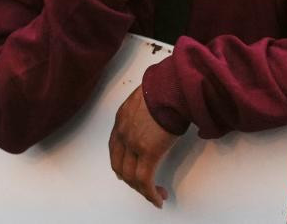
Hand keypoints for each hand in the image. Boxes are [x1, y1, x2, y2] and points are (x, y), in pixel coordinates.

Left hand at [109, 85, 178, 207]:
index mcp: (122, 118)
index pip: (114, 148)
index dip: (120, 163)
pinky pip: (145, 180)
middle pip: (119, 165)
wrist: (172, 87)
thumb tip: (157, 116)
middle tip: (143, 187)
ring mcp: (133, 143)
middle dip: (130, 180)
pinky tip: (159, 198)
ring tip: (155, 195)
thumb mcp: (147, 98)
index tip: (127, 172)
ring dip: (143, 189)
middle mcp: (123, 132)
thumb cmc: (165, 87)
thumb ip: (145, 111)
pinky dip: (151, 193)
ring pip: (131, 176)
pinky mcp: (149, 152)